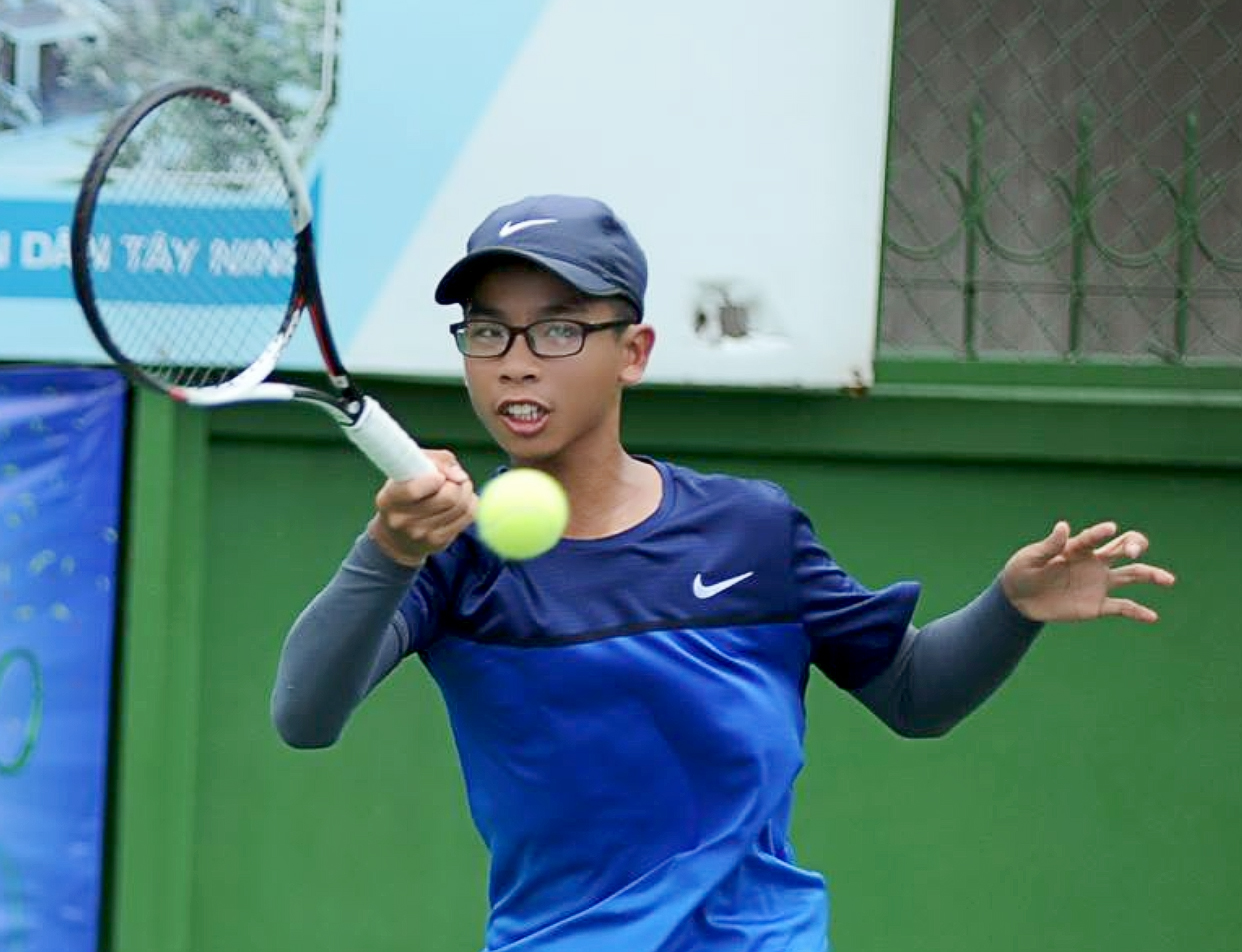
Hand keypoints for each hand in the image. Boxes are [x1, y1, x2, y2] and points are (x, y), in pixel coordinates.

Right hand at [367, 450, 476, 565]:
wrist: (397, 537)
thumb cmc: (404, 492)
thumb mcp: (408, 470)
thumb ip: (433, 460)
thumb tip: (459, 475)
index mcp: (388, 500)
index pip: (413, 490)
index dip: (434, 478)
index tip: (439, 475)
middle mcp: (402, 521)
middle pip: (448, 497)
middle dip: (457, 482)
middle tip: (455, 477)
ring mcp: (421, 535)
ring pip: (462, 506)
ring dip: (466, 490)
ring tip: (459, 485)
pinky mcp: (438, 542)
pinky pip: (468, 516)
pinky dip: (471, 502)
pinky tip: (462, 499)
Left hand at [1000, 521, 1175, 623]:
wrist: (1018, 600)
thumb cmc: (1022, 571)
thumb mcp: (1030, 558)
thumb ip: (1048, 545)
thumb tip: (1063, 525)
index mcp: (1076, 548)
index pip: (1094, 537)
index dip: (1101, 532)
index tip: (1109, 528)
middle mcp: (1093, 562)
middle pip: (1122, 548)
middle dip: (1133, 545)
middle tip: (1134, 550)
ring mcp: (1098, 583)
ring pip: (1131, 575)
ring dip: (1151, 575)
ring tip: (1169, 580)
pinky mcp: (1097, 605)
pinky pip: (1122, 607)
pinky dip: (1138, 611)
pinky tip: (1152, 616)